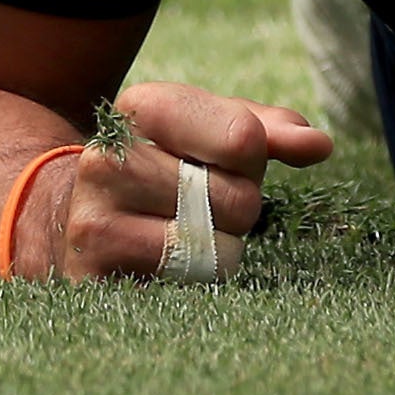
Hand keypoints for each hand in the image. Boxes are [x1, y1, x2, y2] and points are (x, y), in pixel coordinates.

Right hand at [20, 80, 333, 280]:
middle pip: (236, 198)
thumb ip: (269, 130)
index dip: (254, 158)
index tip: (232, 159)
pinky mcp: (91, 278)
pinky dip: (195, 279)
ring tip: (184, 230)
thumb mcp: (212, 132)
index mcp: (141, 108)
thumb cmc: (167, 168)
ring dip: (220, 247)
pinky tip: (166, 262)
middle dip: (239, 207)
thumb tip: (320, 145)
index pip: (243, 137)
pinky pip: (187, 286)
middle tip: (203, 203)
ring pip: (213, 248)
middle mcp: (107, 159)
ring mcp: (92, 221)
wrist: (74, 219)